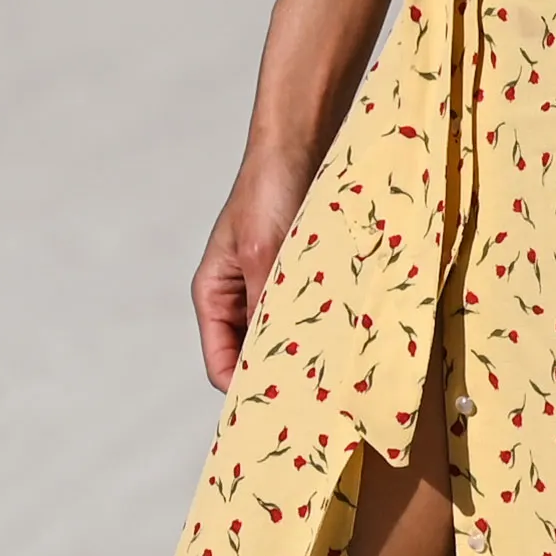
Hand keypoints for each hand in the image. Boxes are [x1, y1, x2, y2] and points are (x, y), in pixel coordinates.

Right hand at [191, 144, 317, 393]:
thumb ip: (265, 307)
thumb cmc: (268, 191)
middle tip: (314, 400)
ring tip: (331, 372)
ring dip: (302, 351)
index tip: (281, 410)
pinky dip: (319, 329)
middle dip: (277, 375)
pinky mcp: (298, 278)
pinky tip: (342, 339)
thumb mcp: (263, 254)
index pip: (220, 364)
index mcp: (213, 294)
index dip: (246, 391)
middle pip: (251, 356)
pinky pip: (305, 316)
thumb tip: (276, 360)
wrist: (299, 145)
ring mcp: (267, 288)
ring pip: (281, 338)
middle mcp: (237, 298)